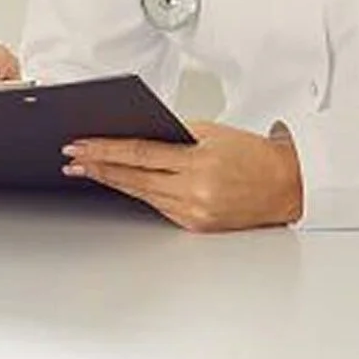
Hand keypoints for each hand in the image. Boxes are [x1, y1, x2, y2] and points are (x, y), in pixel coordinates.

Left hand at [61, 121, 303, 231]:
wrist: (286, 186)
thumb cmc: (253, 155)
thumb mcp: (212, 132)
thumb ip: (173, 134)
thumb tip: (135, 133)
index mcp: (198, 162)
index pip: (139, 153)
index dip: (104, 150)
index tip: (79, 145)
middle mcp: (194, 191)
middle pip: (134, 177)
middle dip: (98, 167)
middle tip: (72, 159)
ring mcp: (194, 212)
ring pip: (142, 195)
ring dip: (112, 181)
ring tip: (87, 170)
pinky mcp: (195, 226)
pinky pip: (159, 207)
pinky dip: (139, 194)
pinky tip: (122, 185)